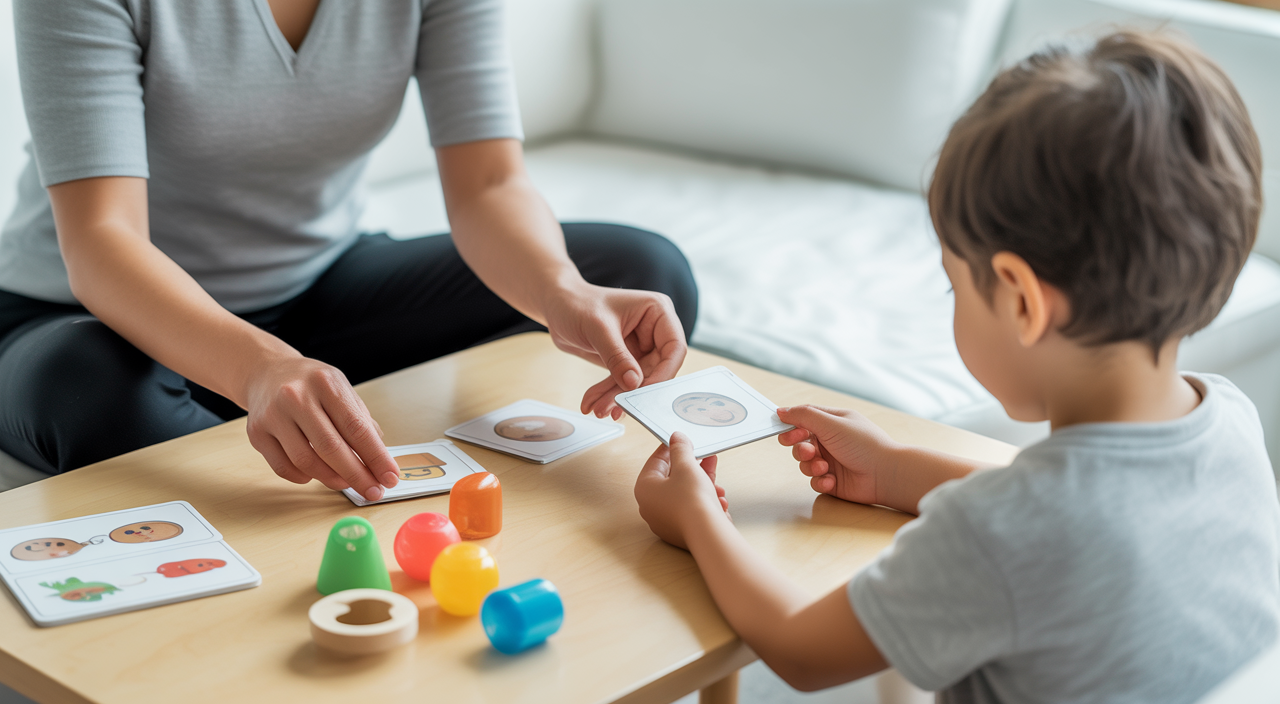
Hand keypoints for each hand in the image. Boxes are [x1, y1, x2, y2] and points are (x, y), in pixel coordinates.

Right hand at [243, 355, 399, 500]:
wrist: (267, 372)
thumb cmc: (310, 384)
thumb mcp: (340, 389)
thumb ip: (360, 420)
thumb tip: (380, 459)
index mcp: (325, 383)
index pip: (356, 427)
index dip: (376, 457)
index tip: (390, 477)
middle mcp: (296, 397)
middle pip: (331, 448)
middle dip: (358, 475)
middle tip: (373, 492)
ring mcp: (273, 415)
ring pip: (306, 461)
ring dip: (332, 479)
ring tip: (347, 483)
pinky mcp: (256, 433)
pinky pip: (284, 467)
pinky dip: (304, 477)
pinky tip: (316, 474)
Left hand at [543, 282, 686, 419]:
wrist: (557, 306)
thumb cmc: (577, 303)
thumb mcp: (598, 328)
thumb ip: (617, 357)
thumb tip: (633, 384)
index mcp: (657, 311)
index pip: (674, 348)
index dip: (663, 373)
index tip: (644, 391)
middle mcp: (653, 329)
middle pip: (656, 369)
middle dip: (633, 391)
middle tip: (614, 407)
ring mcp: (641, 345)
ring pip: (638, 380)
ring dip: (618, 397)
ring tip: (599, 409)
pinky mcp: (626, 359)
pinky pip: (623, 381)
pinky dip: (609, 393)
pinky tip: (594, 403)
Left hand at [634, 432, 727, 549]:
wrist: (707, 533)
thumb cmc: (692, 500)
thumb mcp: (686, 466)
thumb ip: (680, 449)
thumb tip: (676, 438)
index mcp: (644, 489)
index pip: (656, 462)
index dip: (671, 449)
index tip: (682, 441)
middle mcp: (650, 507)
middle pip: (672, 479)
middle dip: (694, 469)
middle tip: (705, 459)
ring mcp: (664, 521)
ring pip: (684, 495)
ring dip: (704, 487)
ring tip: (719, 485)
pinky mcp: (679, 531)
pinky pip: (691, 511)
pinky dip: (704, 503)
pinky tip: (719, 501)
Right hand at [776, 406, 900, 505]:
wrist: (886, 474)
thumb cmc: (865, 444)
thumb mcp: (831, 423)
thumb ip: (804, 415)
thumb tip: (782, 411)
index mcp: (831, 422)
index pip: (803, 420)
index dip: (792, 427)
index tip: (789, 433)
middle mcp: (830, 441)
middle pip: (799, 443)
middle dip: (800, 449)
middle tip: (809, 452)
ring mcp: (831, 461)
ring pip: (804, 464)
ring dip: (811, 466)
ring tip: (825, 468)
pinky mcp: (833, 480)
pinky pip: (815, 481)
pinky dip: (820, 481)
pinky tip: (832, 480)